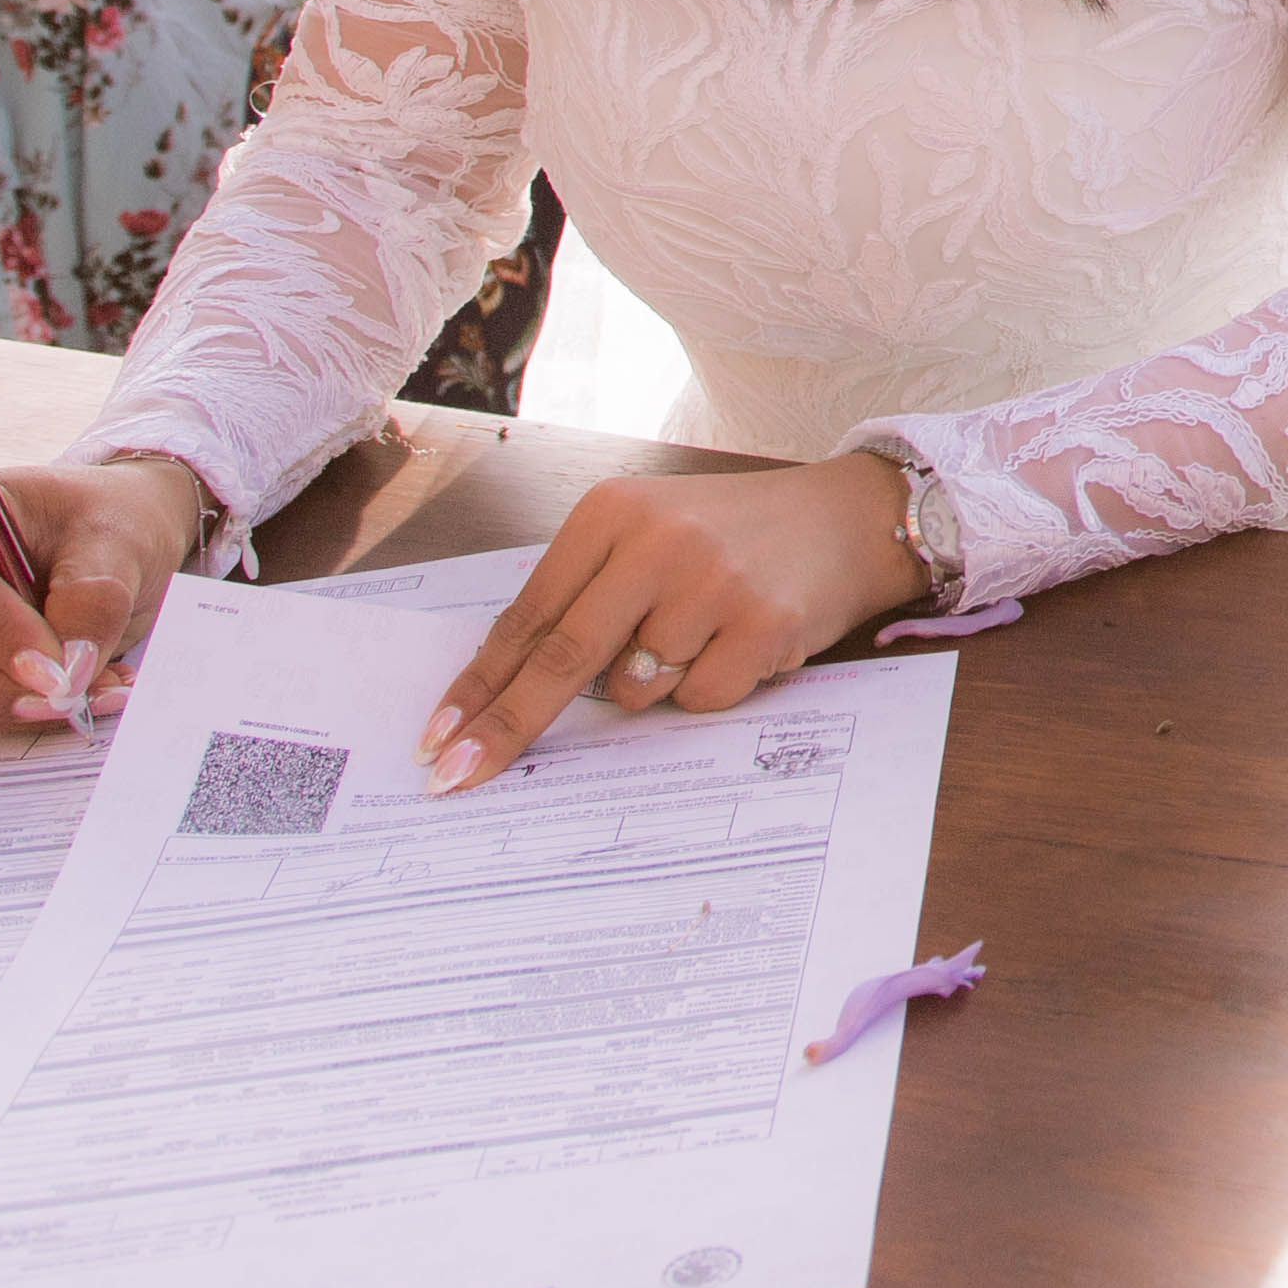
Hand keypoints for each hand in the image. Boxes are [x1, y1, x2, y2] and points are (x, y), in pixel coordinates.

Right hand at [0, 453, 209, 730]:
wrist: (103, 541)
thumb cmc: (100, 520)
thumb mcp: (115, 542)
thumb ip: (93, 598)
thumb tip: (69, 669)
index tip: (54, 672)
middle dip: (3, 686)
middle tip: (74, 700)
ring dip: (20, 705)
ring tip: (100, 689)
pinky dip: (20, 714)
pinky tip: (79, 694)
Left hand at [419, 458, 931, 792]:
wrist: (849, 517)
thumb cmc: (733, 534)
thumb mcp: (648, 535)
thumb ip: (586, 593)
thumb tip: (509, 688)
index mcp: (612, 513)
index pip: (528, 615)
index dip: (479, 683)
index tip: (438, 735)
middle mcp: (657, 540)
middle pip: (561, 659)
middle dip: (506, 726)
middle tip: (457, 775)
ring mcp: (712, 581)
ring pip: (634, 689)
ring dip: (654, 685)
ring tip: (702, 635)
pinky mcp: (762, 622)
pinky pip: (699, 699)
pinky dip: (710, 688)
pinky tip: (740, 643)